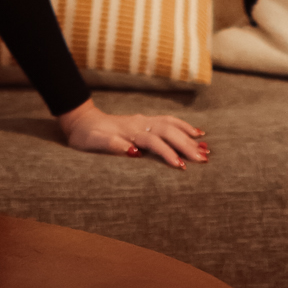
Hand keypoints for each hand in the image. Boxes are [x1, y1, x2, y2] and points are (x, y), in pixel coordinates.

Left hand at [56, 99, 209, 167]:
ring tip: (206, 148)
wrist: (81, 122)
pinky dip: (184, 126)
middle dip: (186, 146)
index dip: (167, 153)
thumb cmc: (87, 137)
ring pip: (171, 125)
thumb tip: (134, 152)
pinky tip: (196, 132)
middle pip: (167, 132)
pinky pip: (169, 121)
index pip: (153, 142)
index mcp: (128, 131)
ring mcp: (144, 121)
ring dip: (189, 136)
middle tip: (203, 160)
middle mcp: (140, 124)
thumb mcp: (93, 143)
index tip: (181, 166)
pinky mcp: (145, 122)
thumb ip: (113, 145)